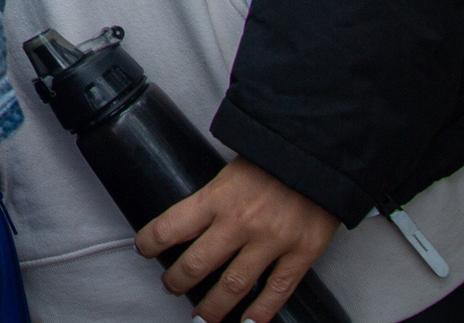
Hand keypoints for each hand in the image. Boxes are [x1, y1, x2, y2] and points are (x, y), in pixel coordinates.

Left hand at [136, 158, 337, 322]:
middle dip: (177, 281)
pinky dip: (260, 312)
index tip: (144, 250)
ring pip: (233, 285)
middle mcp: (239, 223)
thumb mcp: (230, 171)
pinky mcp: (301, 254)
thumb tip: (194, 223)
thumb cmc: (272, 159)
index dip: (150, 243)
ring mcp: (271, 241)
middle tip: (171, 286)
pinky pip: (276, 290)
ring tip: (201, 317)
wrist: (319, 156)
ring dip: (213, 306)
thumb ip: (213, 199)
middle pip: (197, 264)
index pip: (170, 227)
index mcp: (217, 197)